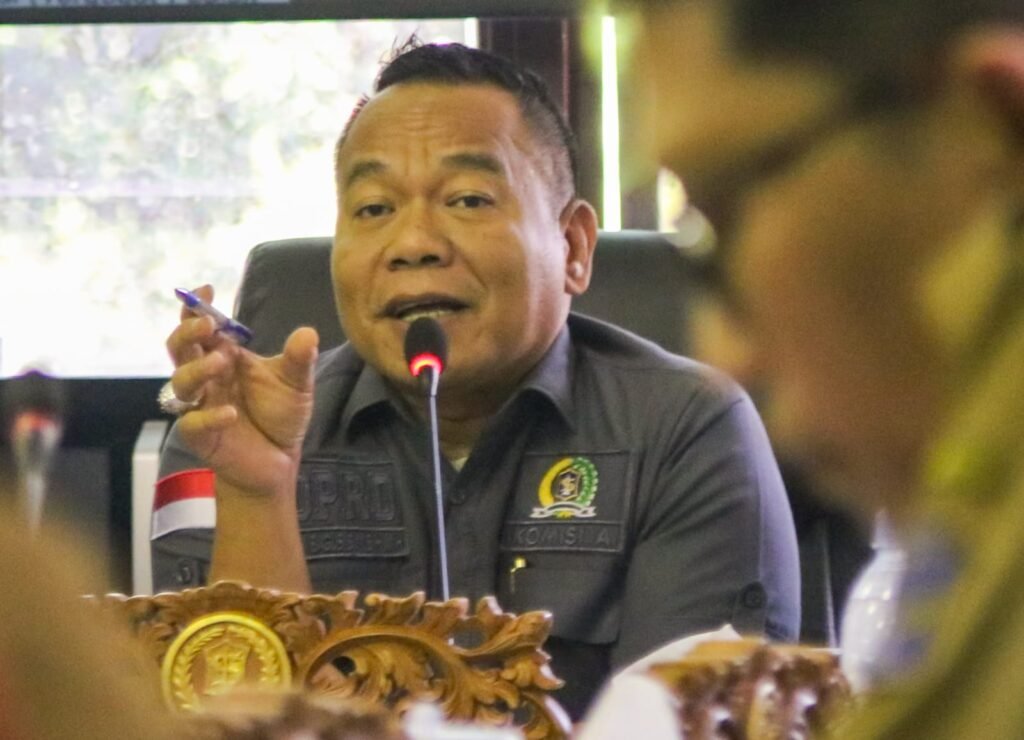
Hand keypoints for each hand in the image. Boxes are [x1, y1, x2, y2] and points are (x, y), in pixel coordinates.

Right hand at [165, 285, 318, 496]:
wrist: (278, 461)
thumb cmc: (279, 416)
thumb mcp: (296, 384)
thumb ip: (299, 359)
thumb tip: (308, 332)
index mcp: (224, 357)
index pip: (202, 328)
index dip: (197, 308)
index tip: (206, 289)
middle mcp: (207, 378)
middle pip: (179, 348)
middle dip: (187, 333)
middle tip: (208, 325)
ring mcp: (200, 406)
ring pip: (181, 383)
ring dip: (197, 370)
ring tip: (221, 362)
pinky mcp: (201, 436)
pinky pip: (193, 423)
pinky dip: (210, 417)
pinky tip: (231, 414)